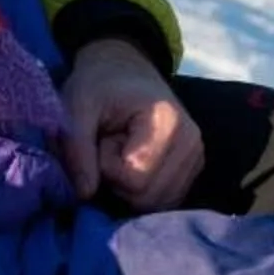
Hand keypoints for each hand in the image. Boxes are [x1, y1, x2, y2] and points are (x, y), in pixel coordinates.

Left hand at [57, 38, 202, 213]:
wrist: (124, 69)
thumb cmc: (99, 85)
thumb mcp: (76, 105)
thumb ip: (76, 148)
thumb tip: (85, 195)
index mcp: (169, 123)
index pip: (134, 180)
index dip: (106, 167)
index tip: (101, 138)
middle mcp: (193, 145)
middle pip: (147, 199)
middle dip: (116, 181)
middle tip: (109, 145)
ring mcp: (197, 159)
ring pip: (156, 204)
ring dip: (127, 188)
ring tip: (120, 152)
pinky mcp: (192, 170)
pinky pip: (162, 201)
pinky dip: (140, 191)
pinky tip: (132, 163)